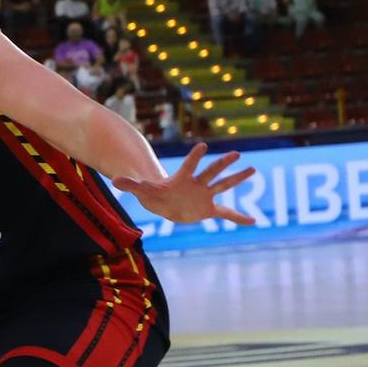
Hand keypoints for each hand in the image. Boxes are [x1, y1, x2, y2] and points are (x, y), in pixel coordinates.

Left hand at [113, 143, 256, 225]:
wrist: (164, 203)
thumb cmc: (154, 194)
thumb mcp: (141, 191)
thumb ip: (130, 185)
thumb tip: (114, 180)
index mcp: (182, 179)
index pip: (189, 165)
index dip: (195, 156)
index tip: (203, 145)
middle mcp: (197, 184)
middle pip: (211, 172)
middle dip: (223, 164)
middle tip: (237, 153)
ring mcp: (204, 196)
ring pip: (223, 185)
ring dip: (238, 178)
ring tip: (253, 169)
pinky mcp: (208, 209)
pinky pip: (226, 213)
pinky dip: (238, 218)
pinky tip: (254, 221)